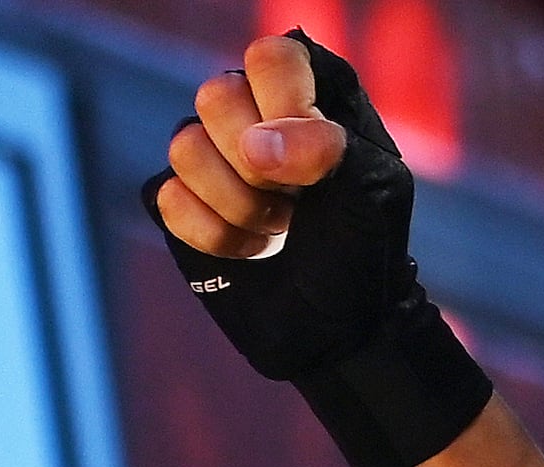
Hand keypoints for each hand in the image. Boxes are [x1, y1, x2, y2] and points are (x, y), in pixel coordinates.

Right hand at [147, 35, 487, 466]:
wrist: (350, 338)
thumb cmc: (378, 262)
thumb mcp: (373, 192)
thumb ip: (325, 151)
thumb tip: (279, 152)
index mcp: (314, 100)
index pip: (274, 50)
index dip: (281, 98)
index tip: (312, 160)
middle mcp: (260, 124)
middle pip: (215, 93)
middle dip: (259, 158)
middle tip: (299, 207)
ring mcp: (218, 168)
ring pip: (185, 145)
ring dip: (238, 204)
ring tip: (280, 240)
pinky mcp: (186, 214)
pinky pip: (165, 195)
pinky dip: (211, 234)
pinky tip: (250, 257)